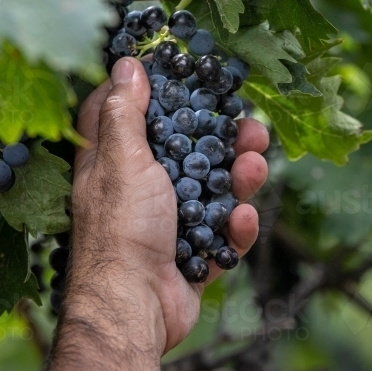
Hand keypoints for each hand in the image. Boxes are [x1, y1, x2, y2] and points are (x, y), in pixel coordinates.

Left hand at [68, 56, 268, 353]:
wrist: (134, 307)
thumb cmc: (121, 229)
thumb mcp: (122, 160)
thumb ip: (127, 114)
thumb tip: (125, 63)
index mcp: (115, 164)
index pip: (133, 115)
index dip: (160, 92)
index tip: (191, 73)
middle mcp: (141, 190)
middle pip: (188, 152)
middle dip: (223, 139)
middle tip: (251, 126)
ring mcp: (169, 225)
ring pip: (214, 191)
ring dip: (239, 179)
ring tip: (256, 167)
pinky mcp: (192, 257)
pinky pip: (223, 236)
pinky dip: (236, 228)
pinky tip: (242, 221)